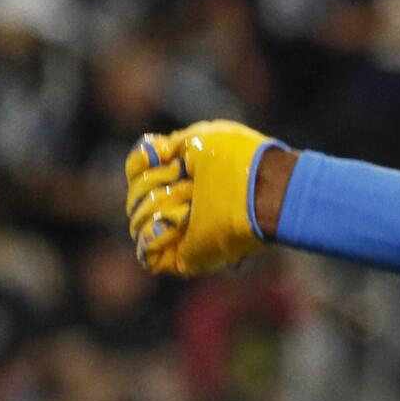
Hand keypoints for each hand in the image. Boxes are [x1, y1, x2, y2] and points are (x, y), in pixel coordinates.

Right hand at [125, 120, 278, 275]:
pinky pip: (147, 253)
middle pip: (135, 199)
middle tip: (189, 183)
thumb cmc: (240, 162)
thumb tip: (152, 154)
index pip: (137, 175)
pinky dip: (155, 232)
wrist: (264, 189)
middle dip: (153, 185)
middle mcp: (180, 210)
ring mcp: (182, 237)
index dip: (141, 165)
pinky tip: (182, 219)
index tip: (165, 159)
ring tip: (192, 201)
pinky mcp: (186, 260)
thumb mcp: (201, 140)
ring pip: (138, 223)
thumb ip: (173, 148)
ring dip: (159, 205)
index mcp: (184, 182)